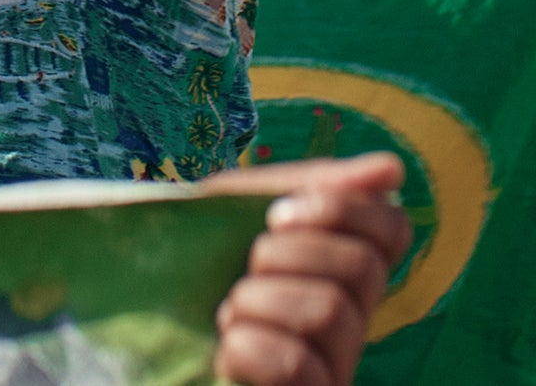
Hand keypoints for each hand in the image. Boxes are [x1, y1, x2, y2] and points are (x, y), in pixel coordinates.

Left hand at [205, 155, 407, 385]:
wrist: (142, 316)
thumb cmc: (195, 265)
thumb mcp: (244, 209)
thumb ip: (313, 185)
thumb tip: (391, 169)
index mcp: (342, 274)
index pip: (393, 232)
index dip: (344, 210)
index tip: (278, 214)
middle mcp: (350, 326)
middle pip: (363, 269)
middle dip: (289, 253)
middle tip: (248, 266)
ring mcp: (332, 372)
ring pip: (329, 313)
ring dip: (260, 300)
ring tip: (229, 313)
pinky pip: (297, 366)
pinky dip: (249, 347)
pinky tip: (227, 347)